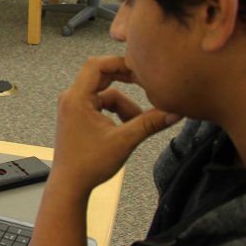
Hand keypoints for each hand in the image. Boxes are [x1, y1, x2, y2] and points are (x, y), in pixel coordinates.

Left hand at [52, 56, 180, 191]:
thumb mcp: (124, 141)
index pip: (96, 65)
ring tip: (138, 122)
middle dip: (125, 80)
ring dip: (123, 104)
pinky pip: (100, 104)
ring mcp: (73, 107)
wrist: (70, 184)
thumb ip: (149, 124)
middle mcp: (71, 98)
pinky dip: (115, 111)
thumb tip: (175, 112)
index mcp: (76, 98)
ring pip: (104, 94)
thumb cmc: (88, 164)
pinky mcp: (77, 116)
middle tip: (147, 83)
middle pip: (101, 76)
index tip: (140, 66)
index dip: (119, 62)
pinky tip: (127, 125)